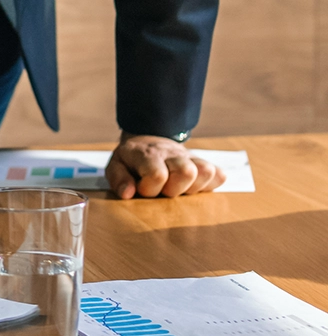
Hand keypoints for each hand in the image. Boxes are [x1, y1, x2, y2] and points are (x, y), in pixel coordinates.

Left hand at [106, 135, 225, 198]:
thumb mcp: (116, 166)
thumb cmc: (132, 161)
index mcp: (148, 154)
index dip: (150, 188)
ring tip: (179, 189)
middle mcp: (172, 153)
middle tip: (164, 190)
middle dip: (175, 189)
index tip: (143, 189)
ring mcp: (190, 158)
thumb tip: (128, 193)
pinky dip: (209, 185)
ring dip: (194, 187)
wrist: (148, 141)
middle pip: (187, 172)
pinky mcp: (204, 163)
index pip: (158, 175)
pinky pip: (219, 175)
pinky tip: (193, 188)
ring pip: (206, 172)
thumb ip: (119, 179)